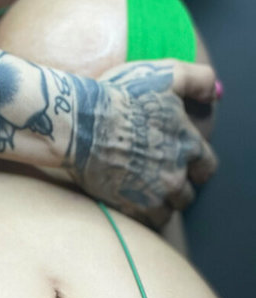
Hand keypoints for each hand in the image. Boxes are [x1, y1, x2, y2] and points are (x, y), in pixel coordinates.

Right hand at [75, 60, 218, 227]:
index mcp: (188, 146)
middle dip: (175, 187)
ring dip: (157, 203)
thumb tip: (215, 94)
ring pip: (166, 212)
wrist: (80, 124)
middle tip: (155, 176)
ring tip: (139, 190)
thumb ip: (198, 80)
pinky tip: (125, 199)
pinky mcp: (130, 209)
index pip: (206, 167)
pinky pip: (144, 222)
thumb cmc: (120, 96)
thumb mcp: (165, 75)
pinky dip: (138, 213)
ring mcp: (153, 196)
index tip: (180, 162)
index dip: (194, 166)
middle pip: (186, 195)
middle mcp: (175, 176)